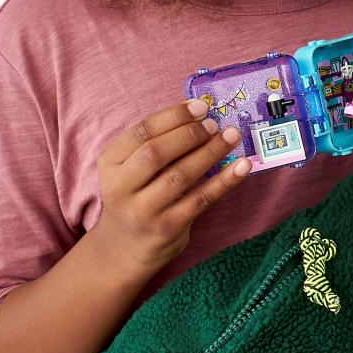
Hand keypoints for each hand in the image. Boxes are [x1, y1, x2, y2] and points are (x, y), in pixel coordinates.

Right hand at [88, 98, 251, 276]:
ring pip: (181, 175)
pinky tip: (241, 166)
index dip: (174, 116)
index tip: (200, 106)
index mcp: (110, 162)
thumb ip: (155, 143)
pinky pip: (201, 199)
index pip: (142, 132)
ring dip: (211, 152)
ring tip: (231, 136)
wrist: (125, 246)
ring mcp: (144, 210)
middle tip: (214, 124)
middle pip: (157, 152)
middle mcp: (121, 187)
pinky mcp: (168, 227)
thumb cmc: (136, 195)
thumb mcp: (130, 168)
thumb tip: (199, 115)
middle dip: (190, 134)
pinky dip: (224, 181)